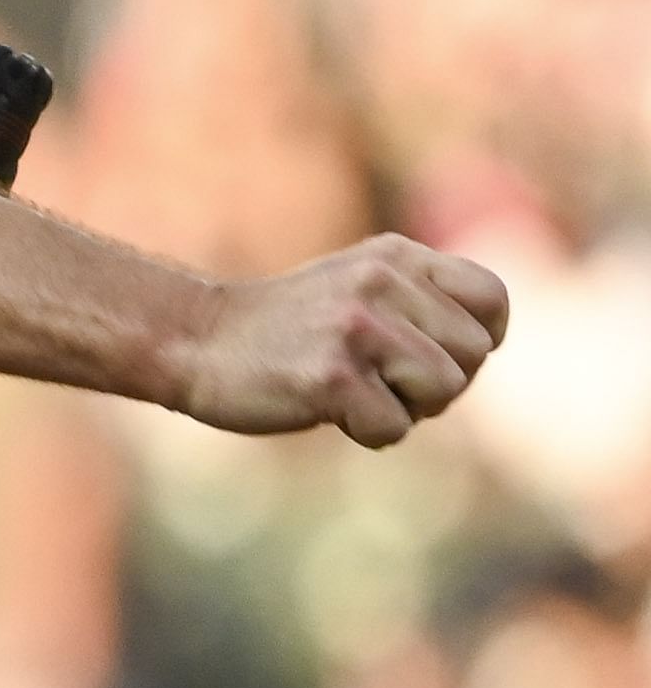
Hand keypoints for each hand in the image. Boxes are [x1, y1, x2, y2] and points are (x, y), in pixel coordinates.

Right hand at [168, 234, 510, 446]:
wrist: (196, 341)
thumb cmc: (285, 330)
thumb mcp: (358, 289)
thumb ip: (420, 302)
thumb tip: (483, 348)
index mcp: (395, 255)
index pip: (492, 300)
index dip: (478, 340)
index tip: (431, 354)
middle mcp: (381, 281)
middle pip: (473, 355)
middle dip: (437, 384)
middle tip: (379, 380)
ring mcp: (356, 325)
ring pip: (443, 390)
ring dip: (406, 409)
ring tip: (354, 391)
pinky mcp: (331, 373)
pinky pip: (394, 427)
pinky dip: (366, 432)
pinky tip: (325, 408)